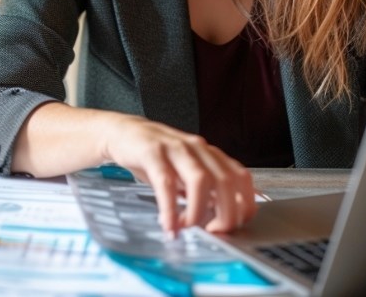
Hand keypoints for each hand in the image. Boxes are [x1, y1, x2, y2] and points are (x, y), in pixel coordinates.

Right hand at [98, 114, 256, 236]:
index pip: (241, 177)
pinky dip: (169, 207)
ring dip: (197, 211)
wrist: (122, 132)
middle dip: (225, 213)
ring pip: (200, 180)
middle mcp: (197, 148)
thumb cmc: (156, 156)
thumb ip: (206, 190)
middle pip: (225, 181)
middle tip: (213, 232)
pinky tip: (167, 223)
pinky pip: (165, 182)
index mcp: (210, 154)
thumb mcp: (185, 172)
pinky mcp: (152, 152)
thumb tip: (227, 215)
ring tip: (186, 227)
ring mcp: (176, 148)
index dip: (244, 204)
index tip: (234, 225)